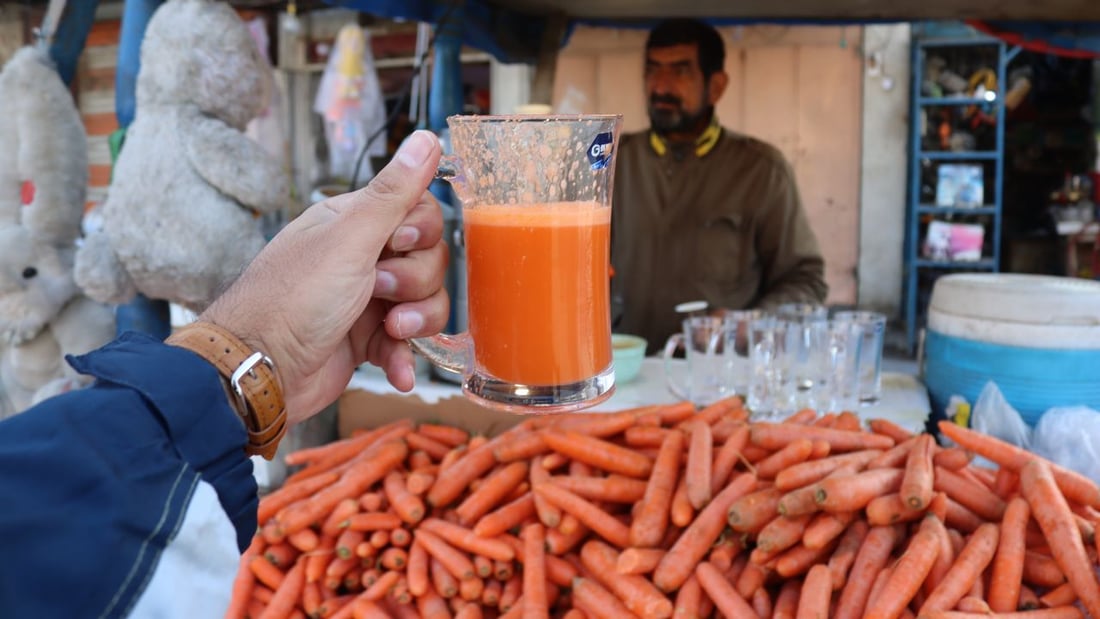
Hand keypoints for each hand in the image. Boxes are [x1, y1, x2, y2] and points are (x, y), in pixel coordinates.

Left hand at [201, 131, 448, 424]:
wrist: (260, 372)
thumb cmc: (293, 299)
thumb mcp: (350, 238)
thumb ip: (394, 192)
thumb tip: (427, 138)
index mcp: (353, 223)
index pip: (420, 211)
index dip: (421, 230)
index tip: (400, 241)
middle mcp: (362, 257)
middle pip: (429, 259)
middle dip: (415, 280)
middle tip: (378, 289)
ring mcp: (367, 301)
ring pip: (426, 301)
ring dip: (416, 319)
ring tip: (390, 330)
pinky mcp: (367, 341)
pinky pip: (408, 343)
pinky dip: (405, 357)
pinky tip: (397, 370)